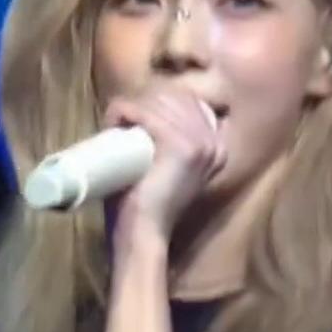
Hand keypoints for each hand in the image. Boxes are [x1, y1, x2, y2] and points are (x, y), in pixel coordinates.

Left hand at [103, 87, 225, 244]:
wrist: (143, 234)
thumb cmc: (146, 202)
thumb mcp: (165, 167)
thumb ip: (165, 145)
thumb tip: (142, 115)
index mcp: (217, 145)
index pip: (187, 100)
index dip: (157, 101)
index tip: (133, 116)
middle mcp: (215, 141)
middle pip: (174, 97)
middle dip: (143, 101)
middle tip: (119, 120)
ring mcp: (201, 143)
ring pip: (159, 102)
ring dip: (131, 106)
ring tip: (114, 122)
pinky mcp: (182, 147)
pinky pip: (148, 113)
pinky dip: (126, 111)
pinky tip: (116, 118)